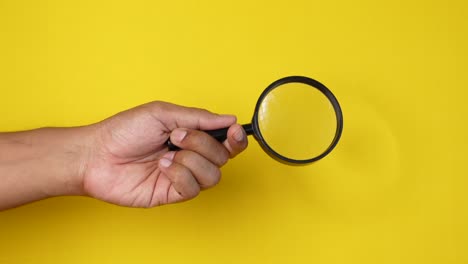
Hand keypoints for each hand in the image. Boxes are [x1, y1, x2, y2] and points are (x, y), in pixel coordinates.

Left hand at [82, 101, 247, 206]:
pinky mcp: (173, 193)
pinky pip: (193, 188)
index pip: (226, 141)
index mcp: (192, 135)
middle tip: (177, 136)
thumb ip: (199, 117)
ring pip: (212, 175)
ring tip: (166, 154)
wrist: (96, 156)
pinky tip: (161, 167)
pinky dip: (180, 175)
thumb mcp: (163, 113)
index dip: (236, 138)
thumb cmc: (125, 131)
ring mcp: (183, 176)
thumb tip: (230, 119)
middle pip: (222, 157)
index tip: (234, 131)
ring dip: (191, 161)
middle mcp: (191, 156)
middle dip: (202, 144)